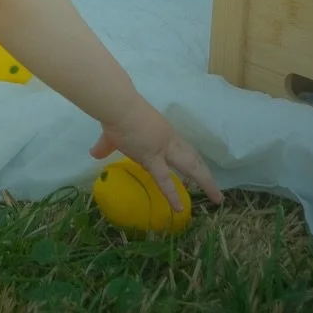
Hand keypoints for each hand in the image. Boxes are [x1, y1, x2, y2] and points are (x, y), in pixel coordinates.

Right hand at [91, 96, 222, 213]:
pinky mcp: (152, 157)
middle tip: (216, 191)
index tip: (200, 172)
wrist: (117, 105)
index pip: (182, 149)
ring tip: (217, 198)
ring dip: (205, 182)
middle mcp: (168, 141)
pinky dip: (172, 194)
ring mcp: (163, 149)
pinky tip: (179, 208)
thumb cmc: (118, 112)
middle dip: (205, 174)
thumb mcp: (114, 132)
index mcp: (163, 133)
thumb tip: (94, 153)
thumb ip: (105, 145)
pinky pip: (164, 179)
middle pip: (192, 158)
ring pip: (190, 167)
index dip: (191, 161)